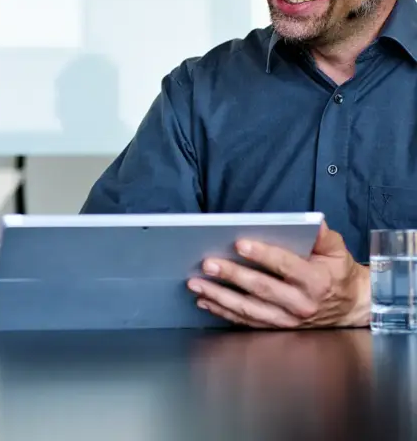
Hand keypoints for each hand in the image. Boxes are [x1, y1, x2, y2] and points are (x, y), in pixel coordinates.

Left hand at [187, 221, 369, 328]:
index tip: (239, 244)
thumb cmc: (338, 273)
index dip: (262, 255)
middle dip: (232, 276)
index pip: (285, 266)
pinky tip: (205, 301)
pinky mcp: (278, 328)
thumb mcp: (337, 250)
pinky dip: (224, 312)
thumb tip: (311, 221)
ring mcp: (287, 319)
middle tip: (208, 264)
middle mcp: (300, 304)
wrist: (352, 307)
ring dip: (220, 297)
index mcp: (316, 281)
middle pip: (261, 289)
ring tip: (196, 283)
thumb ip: (323, 235)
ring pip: (249, 309)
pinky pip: (247, 321)